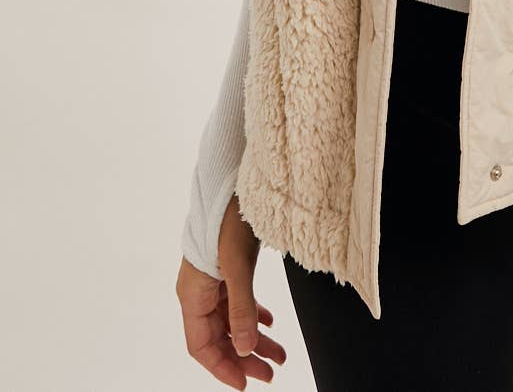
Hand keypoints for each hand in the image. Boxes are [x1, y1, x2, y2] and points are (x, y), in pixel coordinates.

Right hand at [176, 194, 285, 387]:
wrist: (231, 180)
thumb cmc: (227, 218)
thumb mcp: (238, 266)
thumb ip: (242, 309)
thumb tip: (246, 348)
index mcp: (193, 294)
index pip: (201, 345)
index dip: (222, 367)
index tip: (245, 383)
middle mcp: (199, 290)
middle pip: (219, 337)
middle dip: (244, 357)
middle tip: (270, 373)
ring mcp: (213, 279)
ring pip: (231, 320)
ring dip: (254, 338)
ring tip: (279, 355)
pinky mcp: (227, 267)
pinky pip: (237, 301)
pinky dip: (253, 315)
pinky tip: (269, 322)